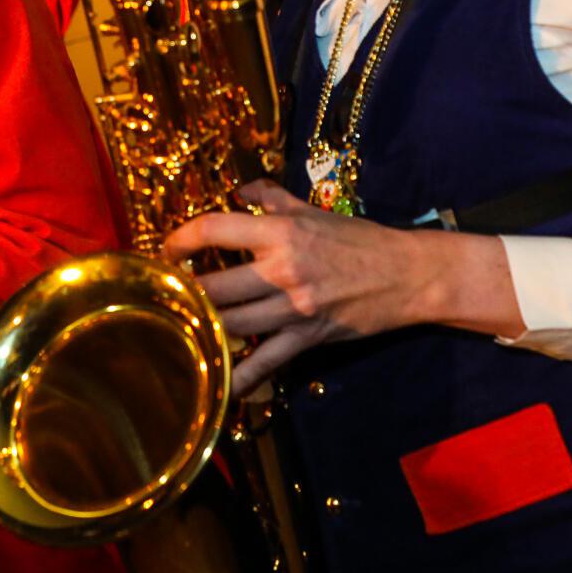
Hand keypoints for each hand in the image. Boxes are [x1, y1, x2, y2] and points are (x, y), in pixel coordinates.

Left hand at [161, 181, 519, 394]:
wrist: (407, 274)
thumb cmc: (358, 239)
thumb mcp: (313, 210)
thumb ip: (272, 197)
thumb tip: (238, 187)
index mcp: (281, 232)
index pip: (216, 229)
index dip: (182, 238)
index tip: (167, 248)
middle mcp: (283, 269)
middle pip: (215, 285)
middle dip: (183, 293)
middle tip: (164, 295)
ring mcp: (293, 308)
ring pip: (231, 323)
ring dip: (201, 328)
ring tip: (177, 328)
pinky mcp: (306, 337)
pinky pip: (264, 362)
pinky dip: (238, 377)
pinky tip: (214, 385)